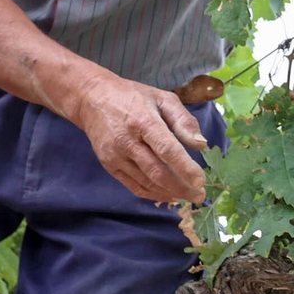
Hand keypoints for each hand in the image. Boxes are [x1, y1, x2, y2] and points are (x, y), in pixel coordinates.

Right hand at [70, 75, 208, 202]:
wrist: (92, 100)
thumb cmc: (134, 97)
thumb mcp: (163, 98)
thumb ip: (183, 120)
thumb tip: (201, 144)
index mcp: (143, 121)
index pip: (167, 149)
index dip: (184, 167)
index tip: (201, 180)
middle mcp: (127, 142)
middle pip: (156, 171)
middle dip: (181, 186)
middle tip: (200, 195)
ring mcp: (115, 156)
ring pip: (146, 182)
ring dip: (169, 193)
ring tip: (189, 196)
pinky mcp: (109, 166)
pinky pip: (133, 186)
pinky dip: (153, 194)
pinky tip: (169, 195)